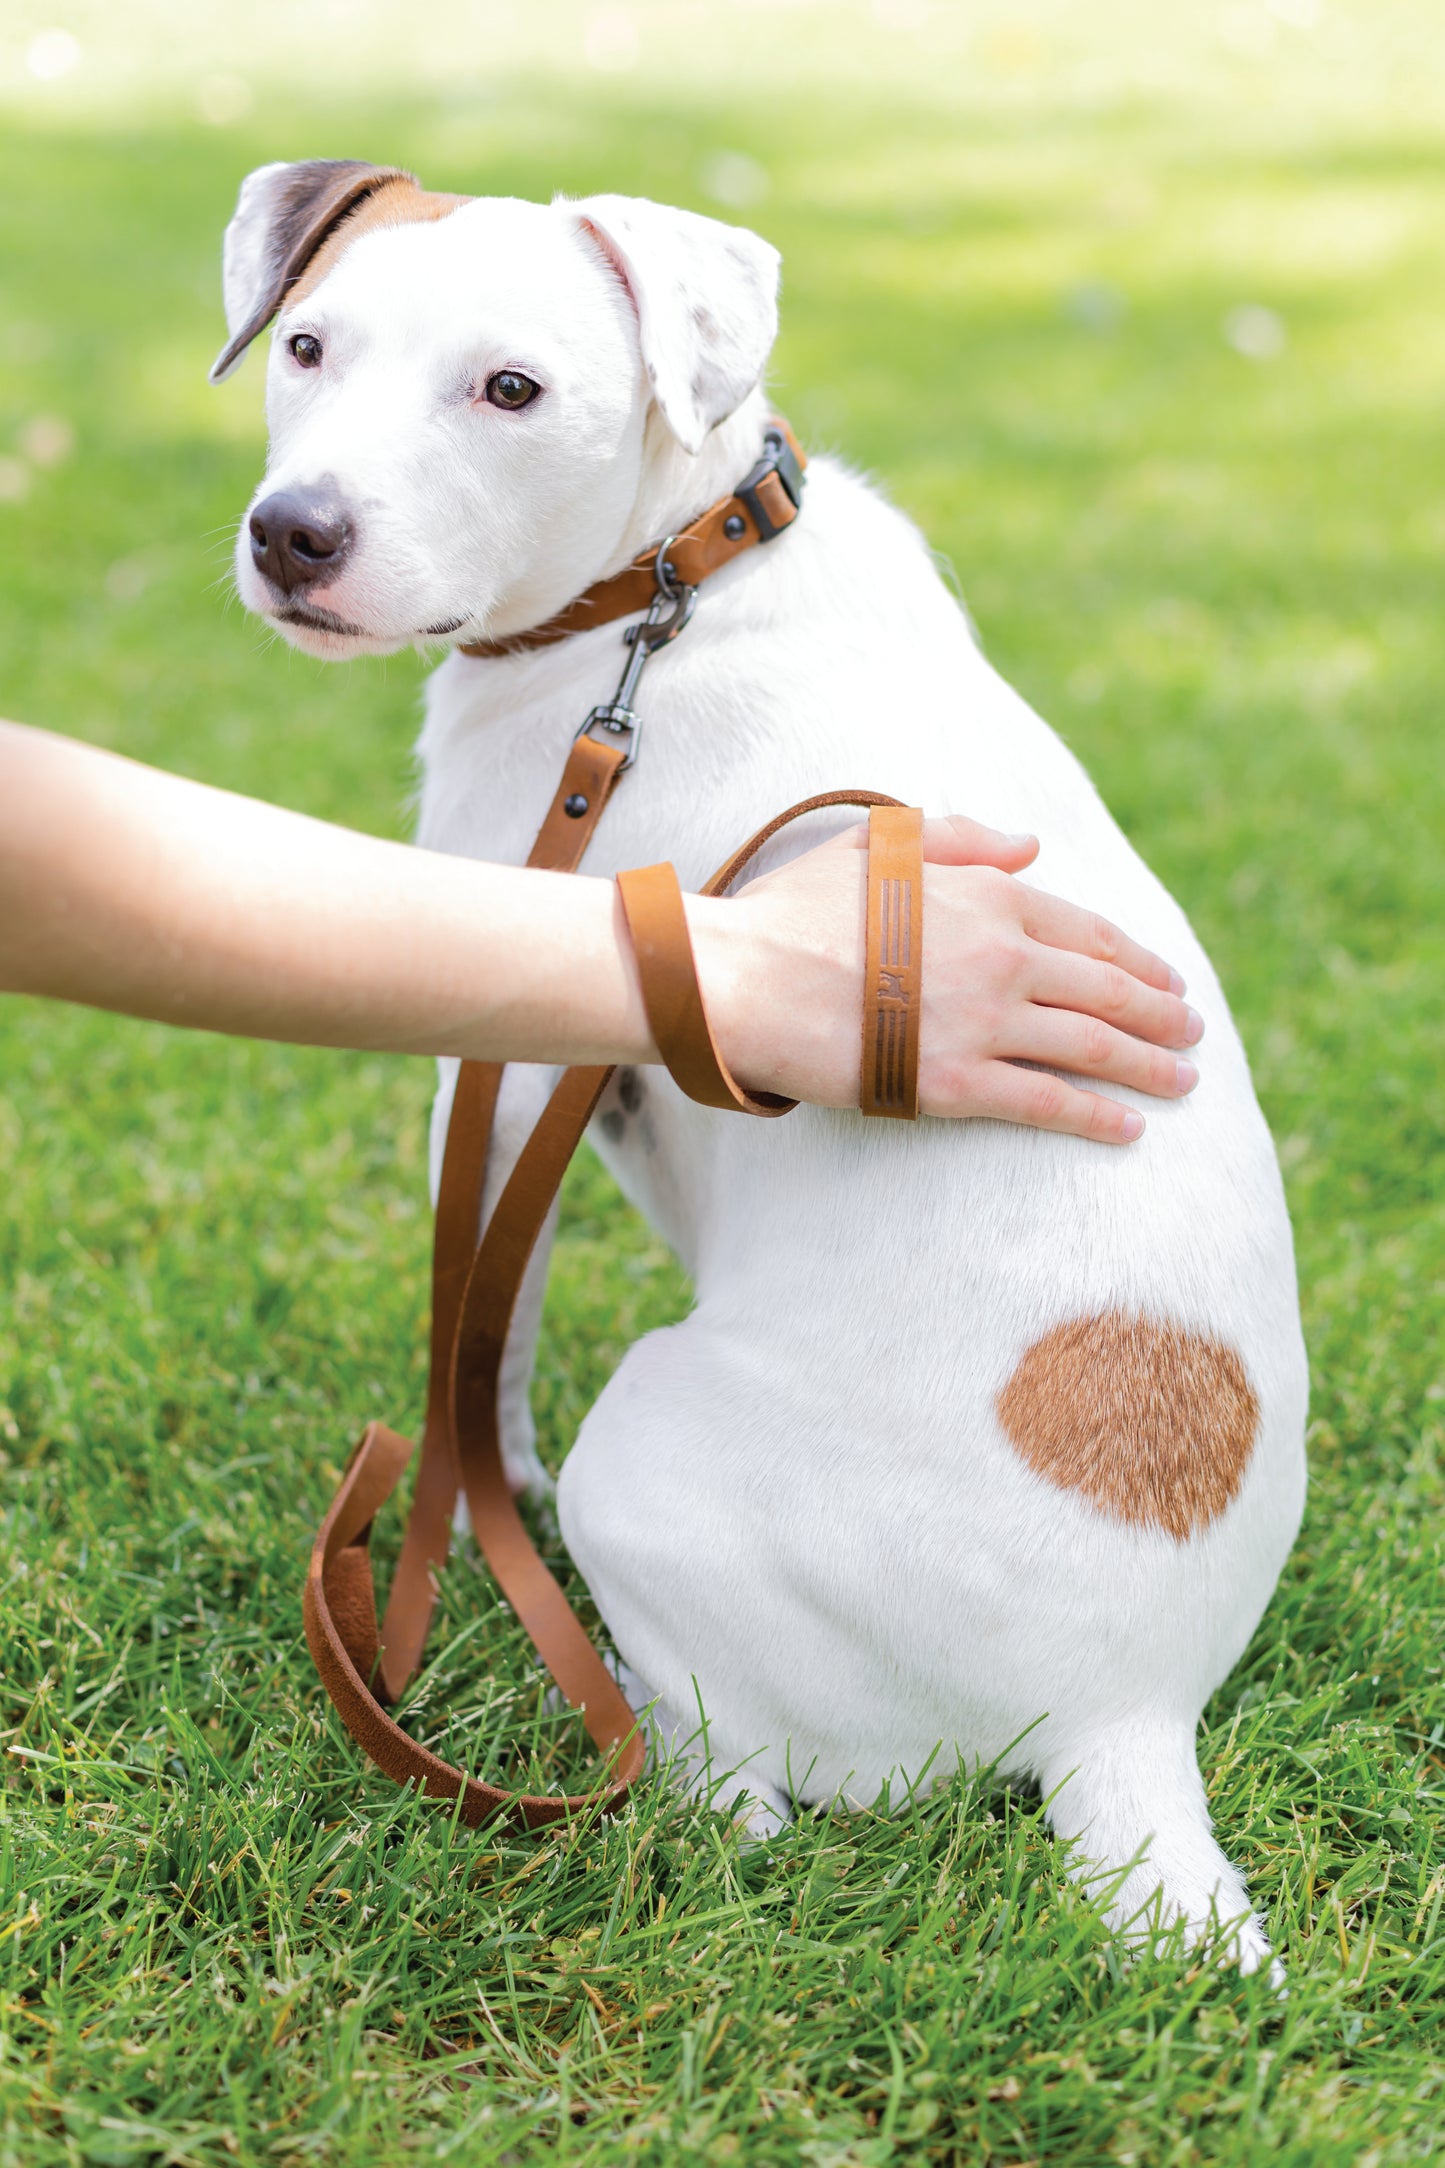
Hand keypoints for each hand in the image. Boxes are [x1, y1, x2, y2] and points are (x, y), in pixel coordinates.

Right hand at [689, 817, 1202, 1142]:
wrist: (741, 978)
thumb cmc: (794, 911)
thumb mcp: (876, 845)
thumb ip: (960, 838)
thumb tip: (1033, 847)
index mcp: (986, 895)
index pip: (1088, 930)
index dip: (1138, 959)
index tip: (1165, 980)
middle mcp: (1000, 955)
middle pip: (1108, 989)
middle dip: (1162, 1014)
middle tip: (1193, 1033)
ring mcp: (981, 1021)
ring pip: (1092, 1046)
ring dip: (1149, 1066)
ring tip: (1184, 1082)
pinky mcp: (952, 1083)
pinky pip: (1044, 1101)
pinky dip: (1096, 1116)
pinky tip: (1131, 1130)